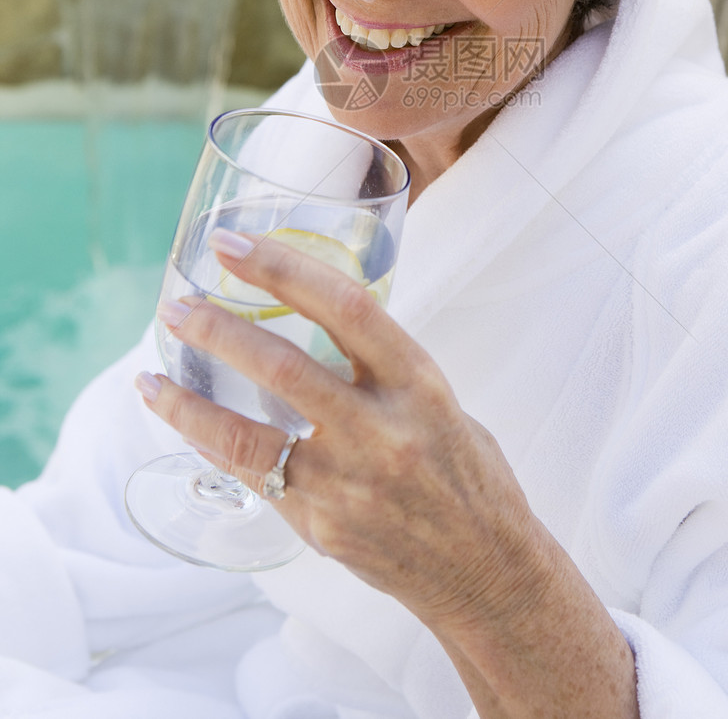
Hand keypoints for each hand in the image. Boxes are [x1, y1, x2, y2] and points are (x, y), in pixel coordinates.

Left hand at [137, 232, 537, 626]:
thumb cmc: (468, 476)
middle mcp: (384, 431)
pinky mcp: (322, 527)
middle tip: (179, 303)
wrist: (487, 570)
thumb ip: (381, 369)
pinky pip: (254, 479)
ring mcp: (349, 485)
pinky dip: (212, 447)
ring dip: (191, 401)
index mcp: (420, 385)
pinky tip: (183, 424)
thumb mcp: (439, 402)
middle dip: (220, 329)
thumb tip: (318, 327)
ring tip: (152, 375)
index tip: (235, 246)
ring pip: (250, 436)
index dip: (285, 270)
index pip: (347, 308)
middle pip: (286, 367)